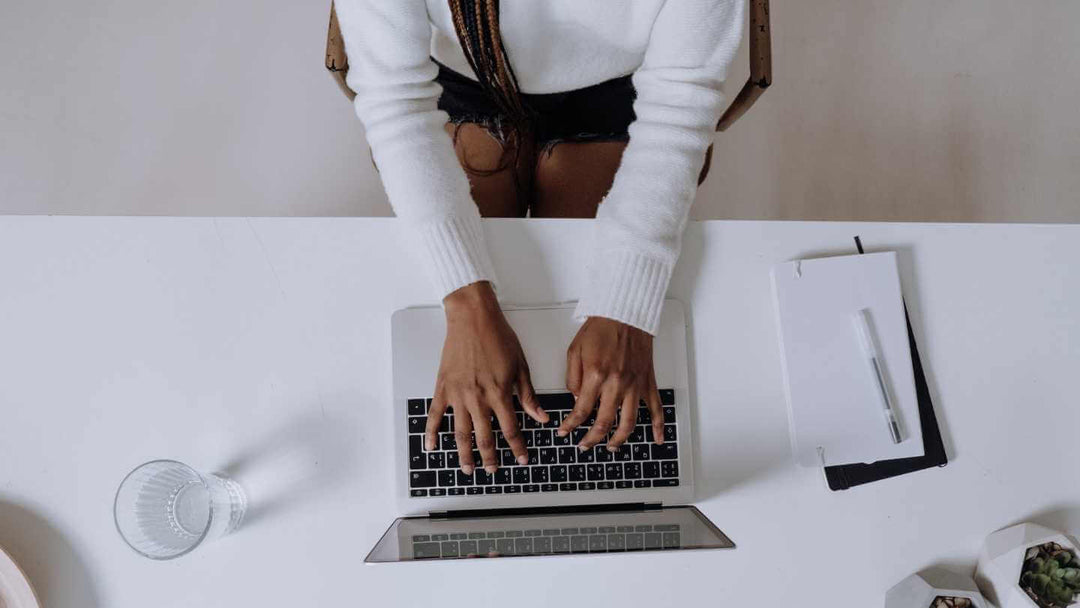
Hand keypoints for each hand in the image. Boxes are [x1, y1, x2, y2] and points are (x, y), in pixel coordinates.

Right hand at [426, 282, 547, 474]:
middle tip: (493, 470)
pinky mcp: (443, 388)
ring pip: (460, 433)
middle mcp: (477, 398)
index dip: (517, 447)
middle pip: (484, 437)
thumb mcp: (520, 366)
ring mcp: (458, 395)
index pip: (510, 429)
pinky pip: (435, 415)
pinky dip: (431, 432)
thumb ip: (528, 395)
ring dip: (464, 454)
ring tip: (468, 468)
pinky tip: (431, 446)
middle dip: (490, 458)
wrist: (472, 318)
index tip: (522, 459)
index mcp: (499, 393)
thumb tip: (541, 417)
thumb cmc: (497, 337)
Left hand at [559, 317, 663, 450]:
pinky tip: (656, 439)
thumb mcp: (575, 351)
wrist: (625, 313)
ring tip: (610, 447)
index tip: (564, 432)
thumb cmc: (601, 328)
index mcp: (596, 375)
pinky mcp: (647, 382)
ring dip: (619, 440)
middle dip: (591, 439)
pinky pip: (656, 408)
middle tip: (584, 445)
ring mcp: (634, 385)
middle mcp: (616, 384)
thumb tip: (576, 400)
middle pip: (604, 423)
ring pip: (628, 423)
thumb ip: (573, 379)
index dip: (570, 426)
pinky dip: (658, 426)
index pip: (581, 410)